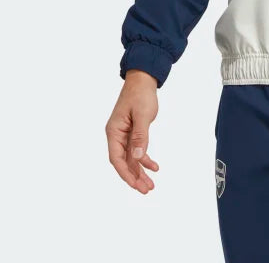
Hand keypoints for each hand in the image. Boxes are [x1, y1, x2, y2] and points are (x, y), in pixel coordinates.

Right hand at [105, 69, 159, 192]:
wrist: (143, 79)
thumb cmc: (140, 94)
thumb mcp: (142, 115)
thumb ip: (140, 137)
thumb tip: (138, 157)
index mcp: (114, 131)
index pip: (116, 159)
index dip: (125, 174)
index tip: (136, 185)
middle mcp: (116, 135)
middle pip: (123, 161)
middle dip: (134, 177)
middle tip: (146, 190)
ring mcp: (124, 134)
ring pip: (131, 158)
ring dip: (140, 171)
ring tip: (150, 185)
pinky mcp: (132, 132)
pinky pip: (137, 149)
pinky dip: (145, 159)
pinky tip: (154, 167)